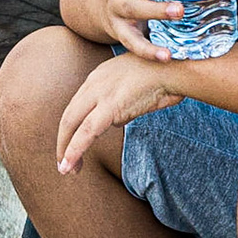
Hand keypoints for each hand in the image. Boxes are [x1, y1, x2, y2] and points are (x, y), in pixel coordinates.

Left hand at [56, 52, 186, 174]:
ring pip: (72, 124)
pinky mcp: (110, 106)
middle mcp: (94, 83)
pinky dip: (74, 150)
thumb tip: (117, 120)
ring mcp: (100, 93)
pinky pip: (86, 132)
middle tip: (63, 162)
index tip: (72, 144)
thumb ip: (121, 101)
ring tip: (65, 169)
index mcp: (99, 76)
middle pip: (69, 115)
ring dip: (66, 149)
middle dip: (63, 140)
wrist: (174, 68)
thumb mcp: (134, 85)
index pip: (77, 105)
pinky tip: (69, 164)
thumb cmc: (163, 75)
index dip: (72, 128)